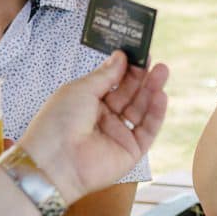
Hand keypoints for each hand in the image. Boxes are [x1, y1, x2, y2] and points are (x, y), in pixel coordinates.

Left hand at [17, 51, 168, 203]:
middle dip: (142, 78)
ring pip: (141, 111)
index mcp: (88, 103)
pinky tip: (160, 96)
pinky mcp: (130, 152)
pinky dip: (155, 114)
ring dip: (152, 91)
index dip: (126, 69)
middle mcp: (104, 119)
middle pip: (130, 95)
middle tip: (154, 61)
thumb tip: (121, 57)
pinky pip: (147, 131)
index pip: (113, 83)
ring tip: (162, 72)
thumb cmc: (58, 122)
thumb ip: (105, 75)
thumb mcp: (81, 89)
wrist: (54, 161)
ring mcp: (118, 135)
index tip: (138, 53)